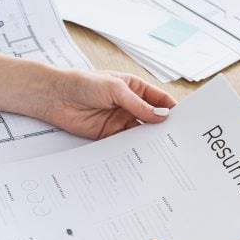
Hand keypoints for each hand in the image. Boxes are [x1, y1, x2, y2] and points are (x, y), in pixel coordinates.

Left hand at [40, 70, 178, 139]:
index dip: (171, 109)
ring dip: (149, 141)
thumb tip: (161, 116)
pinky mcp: (108, 135)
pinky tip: (141, 156)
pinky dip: (133, 150)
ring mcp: (119, 121)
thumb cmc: (83, 83)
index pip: (159, 100)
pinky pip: (125, 144)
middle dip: (163, 128)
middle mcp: (129, 105)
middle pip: (152, 119)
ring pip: (140, 133)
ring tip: (162, 151)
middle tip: (177, 140)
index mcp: (135, 88)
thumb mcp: (115, 89)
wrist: (55, 97)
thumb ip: (138, 105)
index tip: (184, 121)